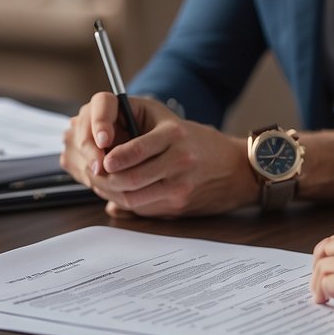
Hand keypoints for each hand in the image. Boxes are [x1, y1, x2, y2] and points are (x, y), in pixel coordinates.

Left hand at [60, 92, 257, 217]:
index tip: (101, 161)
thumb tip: (110, 160)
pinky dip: (128, 204)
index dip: (111, 160)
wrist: (239, 168)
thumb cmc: (202, 144)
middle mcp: (179, 160)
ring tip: (104, 187)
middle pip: (130, 179)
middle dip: (106, 181)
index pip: (134, 151)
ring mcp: (180, 186)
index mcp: (174, 134)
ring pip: (134, 198)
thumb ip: (140, 140)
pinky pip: (144, 208)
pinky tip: (122, 196)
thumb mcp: (173, 126)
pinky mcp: (180, 205)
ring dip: (112, 195)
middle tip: (95, 176)